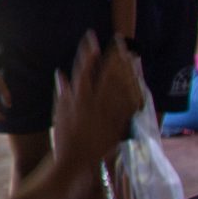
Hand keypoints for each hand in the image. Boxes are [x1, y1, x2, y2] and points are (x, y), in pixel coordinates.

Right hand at [49, 36, 145, 168]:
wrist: (74, 161)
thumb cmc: (64, 138)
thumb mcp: (59, 113)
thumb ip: (62, 92)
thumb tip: (61, 73)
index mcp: (77, 99)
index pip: (83, 69)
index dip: (88, 52)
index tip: (92, 37)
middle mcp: (93, 103)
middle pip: (106, 74)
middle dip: (113, 55)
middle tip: (120, 39)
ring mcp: (107, 113)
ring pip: (119, 86)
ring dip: (126, 68)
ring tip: (130, 54)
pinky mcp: (117, 123)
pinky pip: (128, 105)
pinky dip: (133, 91)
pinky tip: (139, 80)